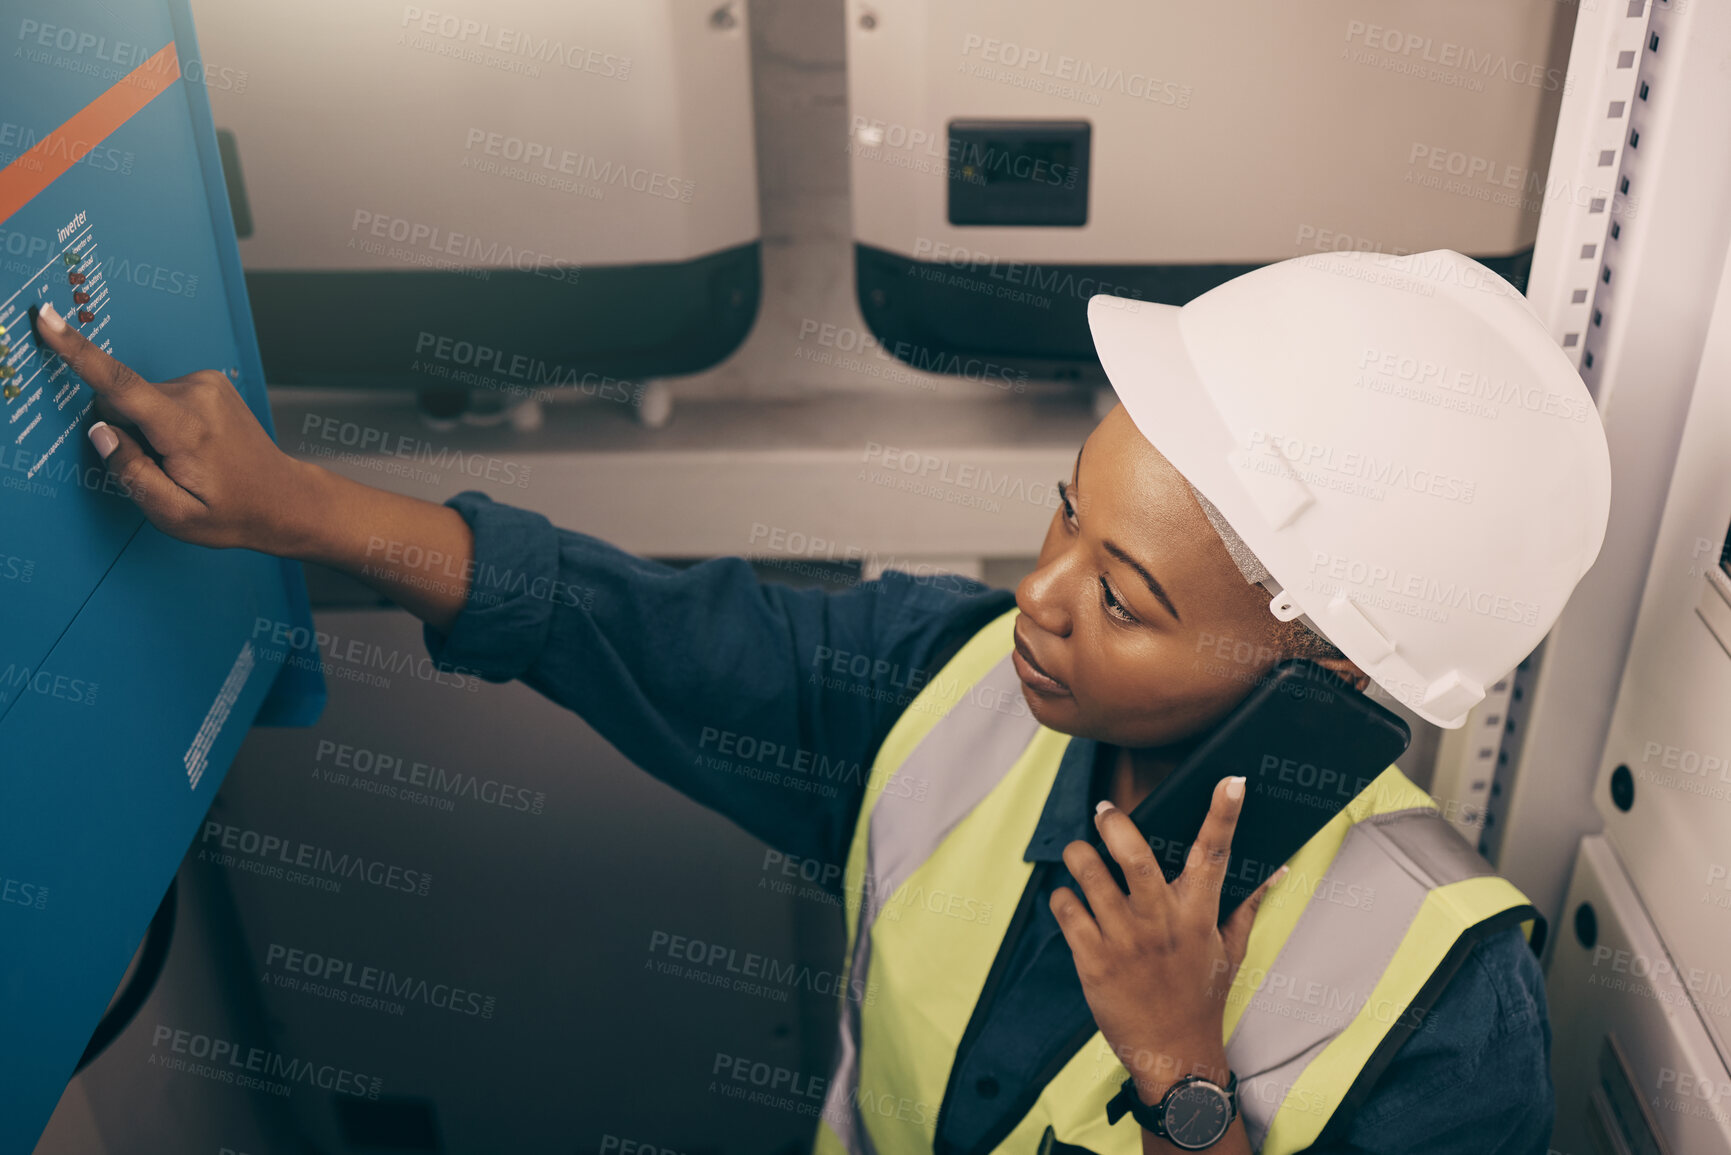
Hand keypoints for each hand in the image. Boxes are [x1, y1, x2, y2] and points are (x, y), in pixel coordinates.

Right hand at [34, 301, 321, 553]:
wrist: (283, 498)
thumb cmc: (231, 512)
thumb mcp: (173, 514)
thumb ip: (130, 473)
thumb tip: (100, 432)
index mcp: (185, 427)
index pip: (120, 385)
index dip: (77, 352)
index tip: (47, 319)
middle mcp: (197, 394)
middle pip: (123, 401)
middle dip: (127, 433)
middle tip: (165, 467)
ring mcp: (206, 383)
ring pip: (141, 399)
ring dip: (149, 429)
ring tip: (185, 459)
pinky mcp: (209, 380)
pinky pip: (160, 396)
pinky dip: (164, 420)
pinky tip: (192, 444)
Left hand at [1051, 775, 1283, 1103]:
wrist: (1173, 1055)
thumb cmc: (1201, 998)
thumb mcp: (1230, 951)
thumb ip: (1245, 905)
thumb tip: (1273, 870)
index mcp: (1198, 917)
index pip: (1215, 857)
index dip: (1224, 815)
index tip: (1232, 781)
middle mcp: (1160, 924)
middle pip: (1137, 860)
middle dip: (1116, 826)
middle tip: (1106, 811)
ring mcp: (1124, 942)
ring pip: (1091, 878)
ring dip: (1079, 856)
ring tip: (1079, 853)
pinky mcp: (1092, 960)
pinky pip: (1066, 911)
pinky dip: (1062, 897)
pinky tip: (1069, 899)